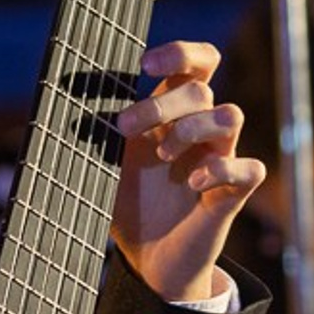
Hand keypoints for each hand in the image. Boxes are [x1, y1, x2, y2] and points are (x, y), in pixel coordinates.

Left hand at [112, 39, 266, 302]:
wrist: (147, 260)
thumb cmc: (129, 205)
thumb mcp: (104, 164)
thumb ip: (93, 133)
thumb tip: (64, 105)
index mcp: (175, 113)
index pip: (198, 63)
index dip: (180, 53)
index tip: (145, 66)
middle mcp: (202, 130)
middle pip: (202, 90)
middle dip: (159, 105)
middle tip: (124, 128)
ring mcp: (221, 159)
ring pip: (230, 116)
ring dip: (191, 130)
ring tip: (163, 158)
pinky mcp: (233, 193)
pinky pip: (249, 168)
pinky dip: (221, 170)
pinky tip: (193, 185)